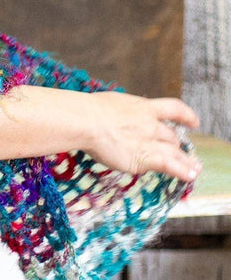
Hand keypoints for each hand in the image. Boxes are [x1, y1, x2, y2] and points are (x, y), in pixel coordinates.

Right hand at [82, 92, 201, 181]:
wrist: (85, 120)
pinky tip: (190, 176)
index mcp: (143, 107)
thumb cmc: (88, 110)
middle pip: (172, 137)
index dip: (186, 115)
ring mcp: (148, 141)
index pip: (173, 108)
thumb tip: (117, 119)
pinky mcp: (143, 158)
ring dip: (186, 162)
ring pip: (175, 153)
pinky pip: (169, 166)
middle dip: (176, 146)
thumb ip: (122, 113)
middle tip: (179, 153)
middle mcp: (150, 124)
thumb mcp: (112, 103)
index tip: (193, 122)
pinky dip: (182, 171)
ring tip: (194, 170)